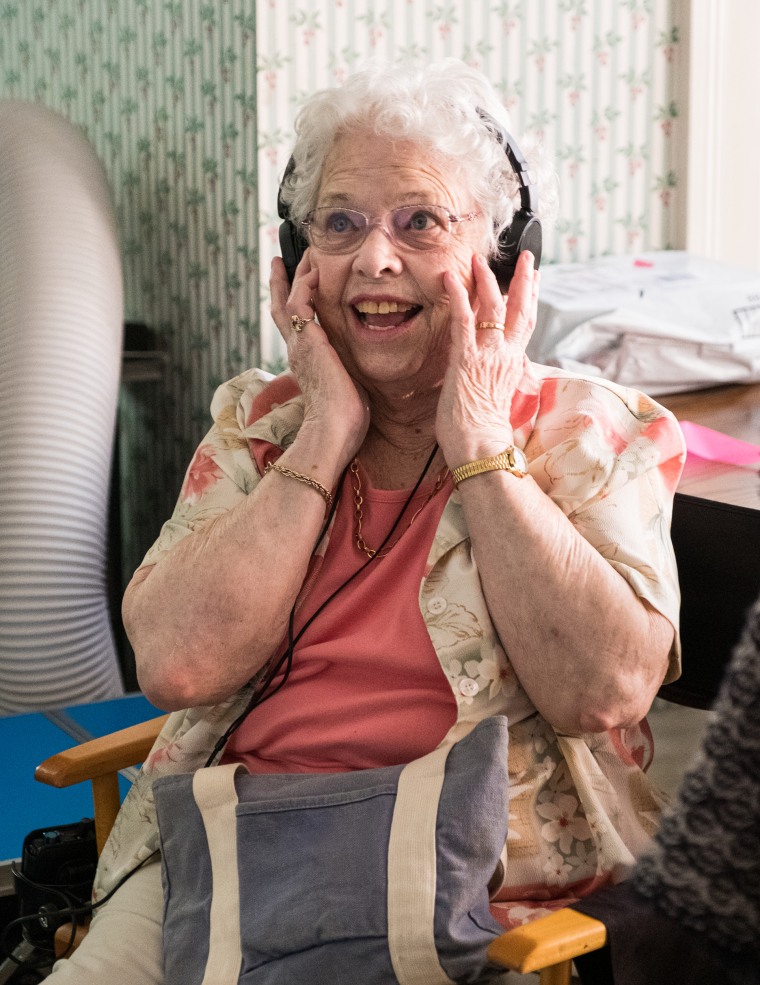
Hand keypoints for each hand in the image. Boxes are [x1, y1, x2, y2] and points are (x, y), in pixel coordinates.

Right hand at [270, 254, 369, 466]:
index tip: (295, 286)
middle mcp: (297, 350)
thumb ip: (347, 370)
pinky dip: (304, 285)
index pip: (294, 326)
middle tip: (281, 261)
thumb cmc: (345, 418)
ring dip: (295, 276)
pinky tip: (315, 271)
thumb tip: (361, 368)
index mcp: (306, 360)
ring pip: (288, 300)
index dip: (291, 304)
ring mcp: (298, 345)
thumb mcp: (347, 386)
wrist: (334, 428)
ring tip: (303, 255)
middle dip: (281, 283)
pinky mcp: (305, 341)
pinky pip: (298, 303)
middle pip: (280, 308)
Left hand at [435, 250, 538, 465]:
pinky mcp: (465, 360)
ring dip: (485, 280)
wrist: (480, 448)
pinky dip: (457, 297)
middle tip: (525, 256)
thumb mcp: (496, 399)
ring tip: (477, 259)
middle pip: (520, 309)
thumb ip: (496, 379)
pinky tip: (449, 279)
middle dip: (522, 279)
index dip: (531, 298)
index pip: (526, 324)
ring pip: (492, 308)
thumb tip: (491, 373)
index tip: (535, 278)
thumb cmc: (483, 434)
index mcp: (513, 365)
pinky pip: (463, 321)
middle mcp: (505, 356)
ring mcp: (487, 356)